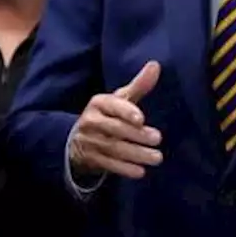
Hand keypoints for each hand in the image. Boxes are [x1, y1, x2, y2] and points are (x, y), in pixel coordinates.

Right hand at [69, 61, 162, 179]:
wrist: (77, 140)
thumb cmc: (108, 115)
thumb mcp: (120, 99)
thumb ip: (138, 85)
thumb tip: (156, 65)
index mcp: (99, 103)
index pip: (112, 106)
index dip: (126, 112)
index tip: (141, 119)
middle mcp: (91, 121)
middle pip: (115, 129)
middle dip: (136, 135)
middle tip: (158, 139)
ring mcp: (90, 141)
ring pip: (113, 148)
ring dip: (136, 154)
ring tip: (157, 158)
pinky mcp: (91, 159)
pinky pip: (108, 164)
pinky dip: (124, 169)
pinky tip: (140, 171)